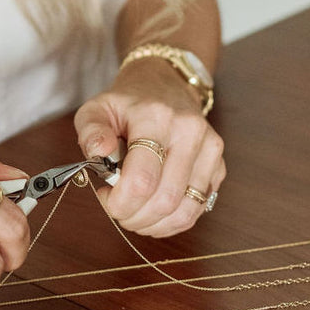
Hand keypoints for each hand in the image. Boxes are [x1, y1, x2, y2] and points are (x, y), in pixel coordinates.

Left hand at [74, 59, 224, 237]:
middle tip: (117, 209)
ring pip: (184, 212)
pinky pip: (197, 209)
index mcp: (156, 116)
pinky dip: (172, 221)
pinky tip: (154, 211)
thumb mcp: (97, 108)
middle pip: (165, 200)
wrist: (165, 86)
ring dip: (153, 224)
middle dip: (134, 216)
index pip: (142, 179)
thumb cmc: (128, 103)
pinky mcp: (218, 165)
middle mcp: (189, 132)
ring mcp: (209, 149)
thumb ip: (91, 131)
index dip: (120, 202)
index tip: (105, 197)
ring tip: (134, 213)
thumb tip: (98, 152)